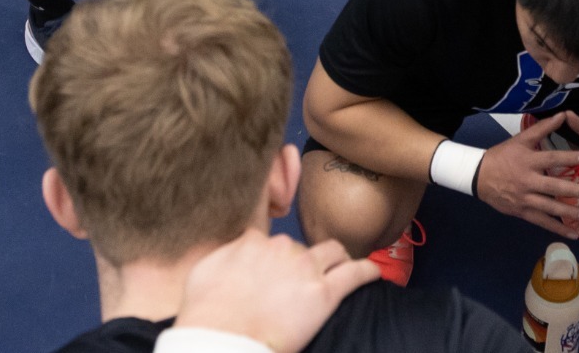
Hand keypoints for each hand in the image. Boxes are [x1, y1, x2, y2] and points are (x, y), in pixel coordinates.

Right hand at [176, 230, 379, 352]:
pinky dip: (366, 271)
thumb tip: (238, 250)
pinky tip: (373, 273)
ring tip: (341, 268)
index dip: (275, 255)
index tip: (276, 266)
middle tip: (299, 282)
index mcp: (254, 242)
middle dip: (302, 263)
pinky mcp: (324, 294)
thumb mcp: (205, 270)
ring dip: (337, 259)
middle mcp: (282, 249)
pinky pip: (355, 274)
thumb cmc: (206, 313)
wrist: (222, 338)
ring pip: (333, 252)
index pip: (272, 240)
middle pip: (301, 248)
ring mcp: (305, 269)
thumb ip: (227, 253)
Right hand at [475, 113, 578, 237]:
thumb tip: (562, 115)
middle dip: (576, 191)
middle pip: (554, 187)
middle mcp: (528, 181)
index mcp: (528, 160)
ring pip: (551, 208)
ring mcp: (525, 198)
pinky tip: (574, 233)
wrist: (478, 176)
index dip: (572, 158)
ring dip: (571, 213)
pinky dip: (558, 228)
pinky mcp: (522, 212)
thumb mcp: (520, 140)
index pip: (553, 158)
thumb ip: (542, 128)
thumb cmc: (502, 156)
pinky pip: (542, 221)